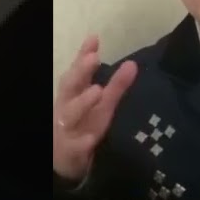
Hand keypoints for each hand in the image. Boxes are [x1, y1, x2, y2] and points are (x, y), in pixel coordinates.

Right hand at [53, 35, 136, 181]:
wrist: (67, 162)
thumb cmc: (86, 126)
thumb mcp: (104, 106)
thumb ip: (117, 85)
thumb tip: (133, 63)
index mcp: (74, 94)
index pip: (78, 70)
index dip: (84, 54)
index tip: (94, 38)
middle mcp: (67, 107)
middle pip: (70, 86)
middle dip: (80, 72)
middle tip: (93, 58)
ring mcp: (66, 128)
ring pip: (70, 114)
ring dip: (83, 102)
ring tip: (97, 91)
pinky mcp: (69, 151)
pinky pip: (74, 146)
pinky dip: (82, 142)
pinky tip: (91, 138)